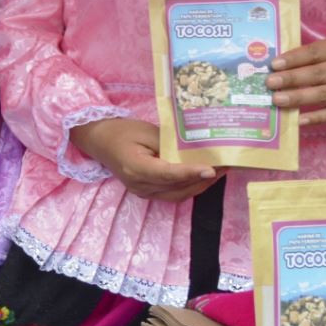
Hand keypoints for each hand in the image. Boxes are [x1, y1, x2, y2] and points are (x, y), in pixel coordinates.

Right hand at [70, 117, 221, 201]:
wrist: (99, 140)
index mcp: (136, 168)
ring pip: (179, 194)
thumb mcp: (146, 131)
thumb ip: (169, 144)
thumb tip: (195, 151)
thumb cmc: (121, 131)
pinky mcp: (148, 192)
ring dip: (201, 185)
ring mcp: (143, 192)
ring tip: (221, 171)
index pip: (168, 174)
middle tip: (226, 165)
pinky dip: (191, 186)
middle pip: (178, 188)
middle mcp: (140, 186)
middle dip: (204, 179)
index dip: (191, 173)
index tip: (212, 169)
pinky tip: (204, 176)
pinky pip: (174, 193)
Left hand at [268, 38, 325, 126]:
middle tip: (270, 83)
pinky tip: (298, 120)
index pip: (316, 53)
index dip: (294, 59)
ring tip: (277, 99)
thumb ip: (307, 55)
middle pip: (318, 74)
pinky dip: (315, 118)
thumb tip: (274, 66)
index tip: (273, 65)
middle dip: (292, 79)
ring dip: (299, 97)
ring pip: (324, 94)